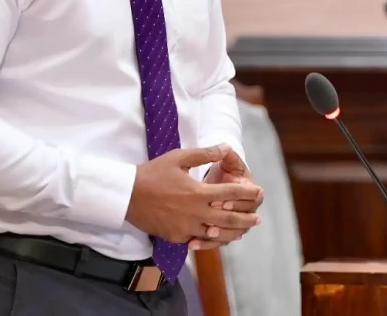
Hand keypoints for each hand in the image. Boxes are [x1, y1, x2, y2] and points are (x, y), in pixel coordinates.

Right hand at [125, 145, 261, 244]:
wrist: (127, 196)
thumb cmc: (153, 173)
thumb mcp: (179, 157)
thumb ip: (204, 153)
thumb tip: (225, 147)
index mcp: (199, 192)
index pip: (231, 193)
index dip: (247, 192)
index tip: (258, 192)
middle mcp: (196, 213)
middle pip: (229, 218)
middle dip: (246, 219)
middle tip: (257, 219)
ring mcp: (187, 228)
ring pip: (217, 234)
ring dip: (233, 232)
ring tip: (242, 231)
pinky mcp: (177, 237)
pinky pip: (199, 240)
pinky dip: (211, 239)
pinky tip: (218, 237)